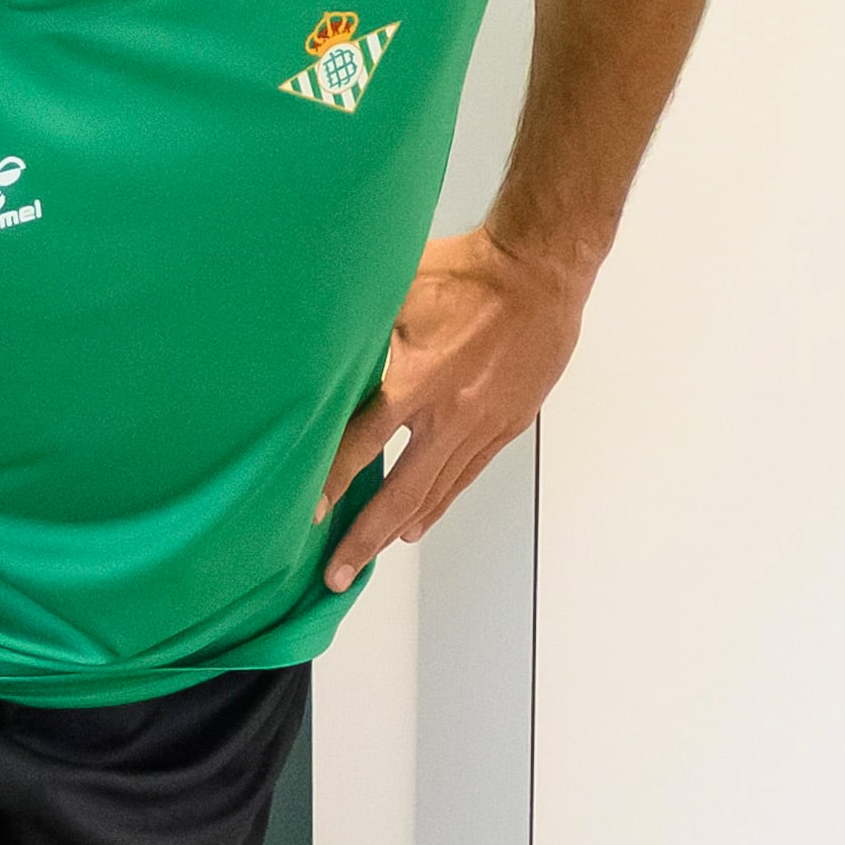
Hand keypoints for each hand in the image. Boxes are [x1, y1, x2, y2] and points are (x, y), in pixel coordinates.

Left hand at [320, 228, 589, 586]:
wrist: (540, 270)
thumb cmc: (463, 271)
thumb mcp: (398, 295)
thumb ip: (360, 338)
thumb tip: (310, 361)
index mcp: (416, 377)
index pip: (360, 444)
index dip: (330, 483)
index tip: (305, 515)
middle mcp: (450, 411)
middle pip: (399, 491)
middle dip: (363, 536)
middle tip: (334, 574)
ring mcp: (482, 422)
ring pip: (435, 491)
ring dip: (398, 529)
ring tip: (367, 558)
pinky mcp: (507, 423)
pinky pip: (466, 475)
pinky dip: (439, 503)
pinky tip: (417, 525)